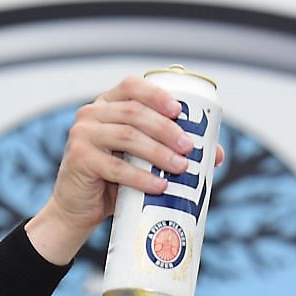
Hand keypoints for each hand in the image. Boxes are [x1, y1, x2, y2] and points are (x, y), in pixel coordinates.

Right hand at [25, 74, 223, 265]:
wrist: (78, 209)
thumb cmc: (113, 181)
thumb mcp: (141, 161)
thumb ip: (168, 150)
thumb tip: (217, 154)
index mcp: (107, 105)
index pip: (132, 86)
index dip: (157, 95)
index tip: (180, 111)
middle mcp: (92, 113)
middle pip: (134, 113)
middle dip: (166, 129)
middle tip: (189, 147)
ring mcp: (82, 135)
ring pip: (127, 136)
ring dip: (158, 152)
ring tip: (180, 167)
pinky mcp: (80, 160)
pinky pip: (115, 167)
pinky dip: (141, 178)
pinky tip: (159, 185)